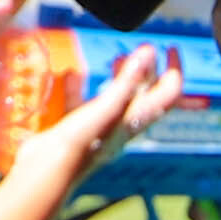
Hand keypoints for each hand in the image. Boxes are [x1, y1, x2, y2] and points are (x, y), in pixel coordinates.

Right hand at [7, 44, 185, 192]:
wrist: (47, 171)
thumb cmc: (82, 141)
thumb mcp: (108, 107)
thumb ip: (128, 80)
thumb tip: (149, 52)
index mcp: (137, 120)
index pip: (168, 94)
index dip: (173, 69)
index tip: (170, 47)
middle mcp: (123, 126)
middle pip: (145, 96)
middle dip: (148, 72)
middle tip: (144, 50)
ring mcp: (100, 129)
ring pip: (116, 100)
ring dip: (120, 79)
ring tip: (117, 58)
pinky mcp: (77, 131)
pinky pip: (82, 106)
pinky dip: (79, 89)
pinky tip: (70, 75)